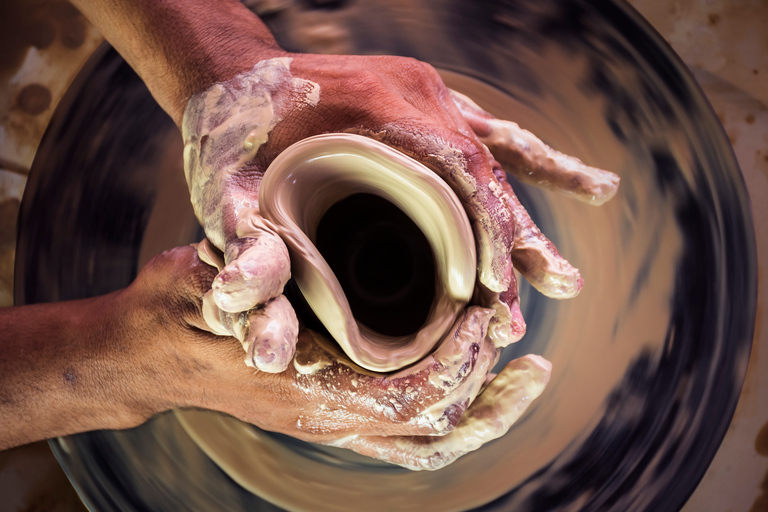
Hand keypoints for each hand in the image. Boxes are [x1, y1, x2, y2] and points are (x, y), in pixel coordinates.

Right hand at [123, 245, 550, 470]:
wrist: (150, 353)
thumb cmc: (175, 311)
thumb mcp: (198, 284)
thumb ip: (232, 279)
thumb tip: (254, 271)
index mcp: (304, 389)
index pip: (404, 397)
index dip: (454, 362)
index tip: (481, 314)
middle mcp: (324, 416)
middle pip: (430, 429)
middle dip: (487, 392)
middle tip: (527, 356)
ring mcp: (329, 421)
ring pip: (423, 441)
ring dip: (480, 413)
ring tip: (525, 381)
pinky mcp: (330, 412)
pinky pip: (403, 437)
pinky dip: (450, 418)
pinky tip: (474, 389)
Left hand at [182, 52, 619, 365]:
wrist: (233, 75)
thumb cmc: (229, 138)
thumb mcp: (229, 195)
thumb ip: (252, 256)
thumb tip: (264, 346)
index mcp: (375, 112)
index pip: (454, 177)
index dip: (484, 235)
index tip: (501, 293)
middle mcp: (416, 96)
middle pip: (484, 174)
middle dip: (514, 241)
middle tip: (547, 297)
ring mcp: (429, 95)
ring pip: (499, 159)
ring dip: (533, 215)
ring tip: (569, 272)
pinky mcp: (432, 102)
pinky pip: (494, 135)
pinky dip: (542, 165)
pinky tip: (593, 188)